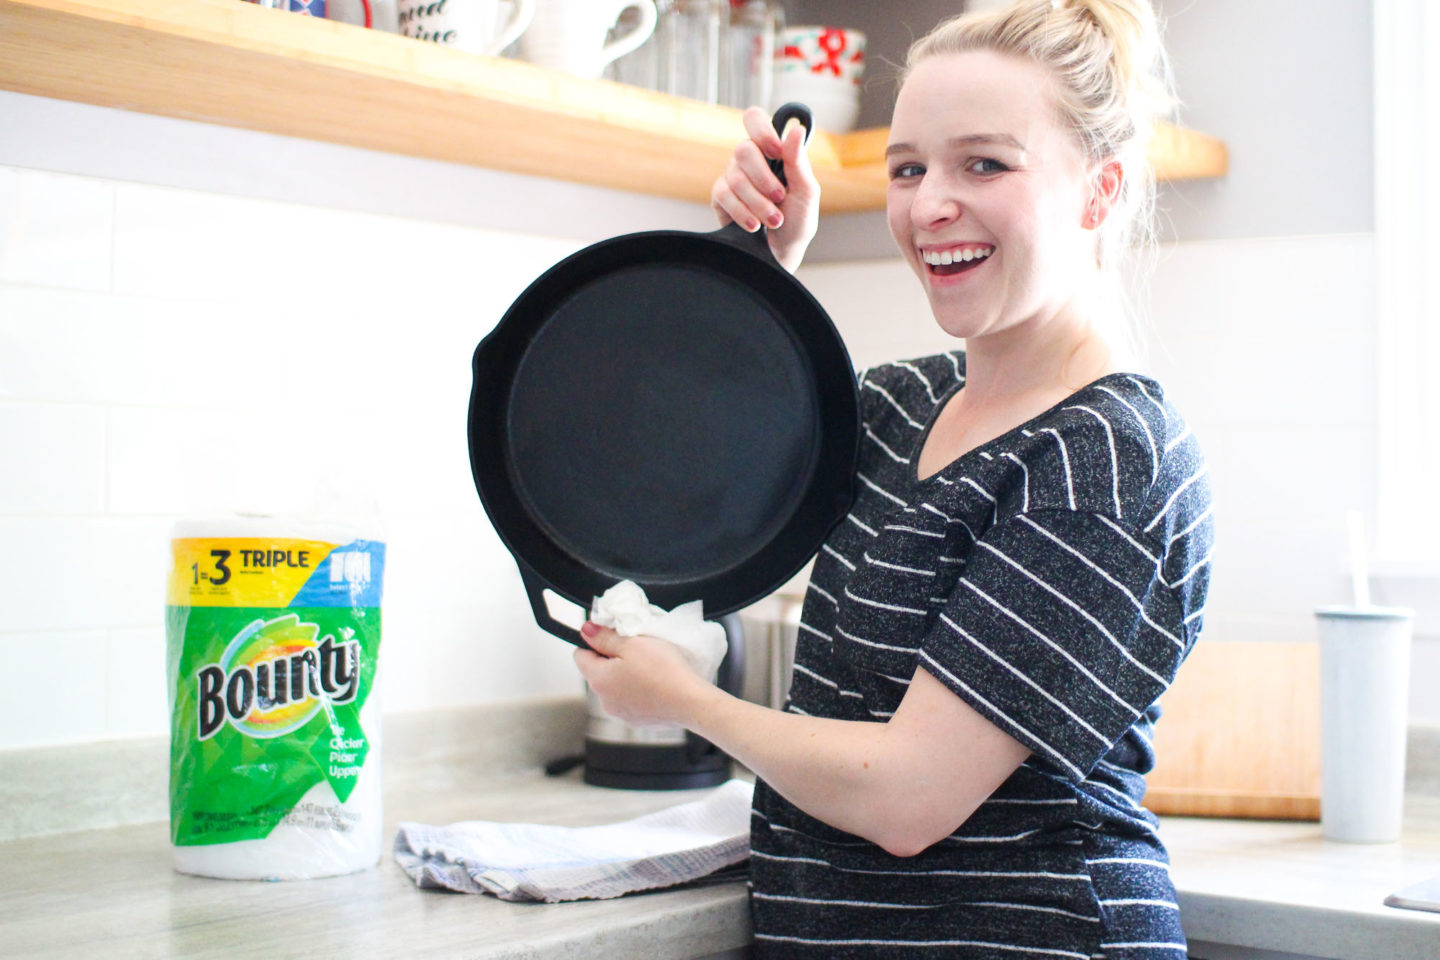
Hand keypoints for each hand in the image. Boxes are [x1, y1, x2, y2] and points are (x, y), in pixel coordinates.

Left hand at [573, 622, 711, 726]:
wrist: (691, 702)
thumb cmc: (664, 671)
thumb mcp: (632, 643)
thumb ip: (604, 636)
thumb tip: (586, 631)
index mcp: (598, 680)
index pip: (580, 655)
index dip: (596, 642)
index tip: (614, 636)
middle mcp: (604, 700)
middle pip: (598, 671)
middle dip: (613, 658)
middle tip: (637, 649)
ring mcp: (621, 713)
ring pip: (615, 686)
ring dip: (626, 675)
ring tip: (649, 667)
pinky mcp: (637, 720)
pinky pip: (631, 699)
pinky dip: (639, 690)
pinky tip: (655, 683)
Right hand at [710, 106, 820, 273]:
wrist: (781, 253)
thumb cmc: (797, 221)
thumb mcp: (806, 192)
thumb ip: (798, 162)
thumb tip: (797, 129)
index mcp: (771, 151)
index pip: (754, 120)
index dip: (761, 131)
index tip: (775, 152)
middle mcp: (750, 161)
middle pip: (743, 150)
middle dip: (763, 179)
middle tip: (779, 197)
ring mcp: (733, 177)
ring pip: (735, 177)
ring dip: (757, 202)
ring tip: (773, 219)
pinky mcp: (720, 198)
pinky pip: (723, 195)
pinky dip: (742, 212)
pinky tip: (753, 225)